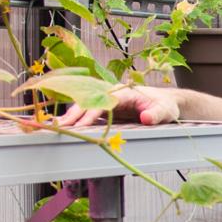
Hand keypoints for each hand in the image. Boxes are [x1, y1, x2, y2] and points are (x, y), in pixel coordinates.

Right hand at [56, 85, 185, 127]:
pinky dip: (77, 121)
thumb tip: (146, 118)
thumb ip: (156, 114)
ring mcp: (107, 102)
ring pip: (85, 107)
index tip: (79, 125)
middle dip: (73, 115)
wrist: (166, 102)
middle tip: (58, 127)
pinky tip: (67, 129)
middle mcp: (111, 95)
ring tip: (56, 128)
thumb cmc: (165, 105)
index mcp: (123, 93)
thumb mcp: (165, 110)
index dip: (90, 114)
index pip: (102, 103)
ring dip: (71, 118)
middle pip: (88, 103)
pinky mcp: (107, 110)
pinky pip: (89, 114)